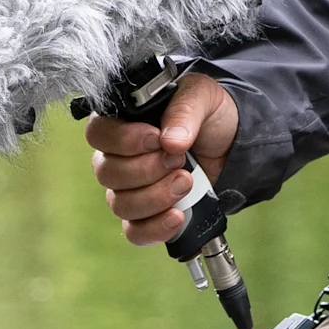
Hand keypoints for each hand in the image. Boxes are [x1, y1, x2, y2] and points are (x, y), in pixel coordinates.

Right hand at [86, 71, 239, 247]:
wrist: (231, 143)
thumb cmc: (208, 114)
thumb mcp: (202, 97)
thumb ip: (185, 110)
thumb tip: (171, 140)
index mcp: (122, 122)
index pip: (97, 134)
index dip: (123, 141)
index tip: (157, 140)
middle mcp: (117, 157)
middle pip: (107, 173)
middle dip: (146, 170)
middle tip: (179, 160)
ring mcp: (129, 189)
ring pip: (120, 204)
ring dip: (155, 197)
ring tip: (186, 181)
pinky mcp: (147, 214)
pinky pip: (135, 231)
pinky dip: (155, 227)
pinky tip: (178, 216)